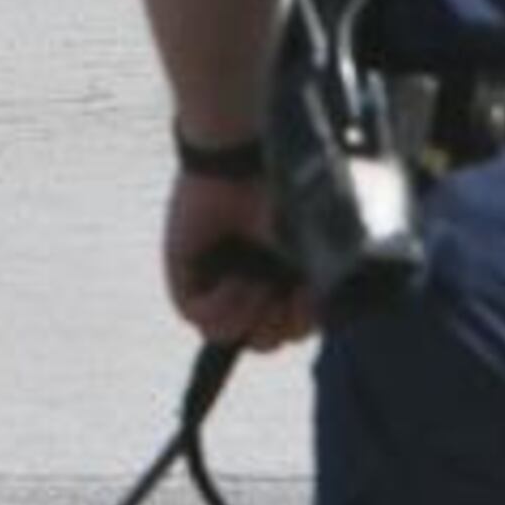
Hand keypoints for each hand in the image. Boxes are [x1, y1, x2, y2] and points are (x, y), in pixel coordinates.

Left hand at [164, 172, 313, 352]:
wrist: (240, 163)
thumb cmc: (279, 194)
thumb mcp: (309, 247)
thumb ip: (319, 289)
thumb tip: (316, 318)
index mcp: (280, 278)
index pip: (291, 328)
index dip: (301, 325)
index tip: (306, 299)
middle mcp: (248, 284)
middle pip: (263, 341)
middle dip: (277, 327)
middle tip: (282, 297)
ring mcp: (214, 283)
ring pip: (230, 335)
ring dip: (250, 315)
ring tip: (256, 282)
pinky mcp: (185, 278)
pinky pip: (199, 317)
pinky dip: (223, 305)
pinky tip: (236, 280)